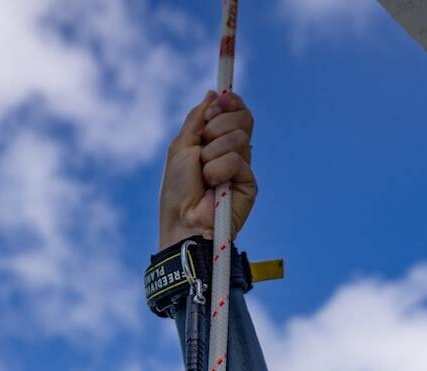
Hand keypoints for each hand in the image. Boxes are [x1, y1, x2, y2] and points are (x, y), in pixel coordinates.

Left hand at [159, 91, 256, 249]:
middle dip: (217, 127)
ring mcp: (243, 168)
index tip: (217, 104)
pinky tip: (213, 186)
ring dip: (213, 153)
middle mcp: (233, 152)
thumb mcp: (182, 145)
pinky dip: (218, 170)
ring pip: (238, 137)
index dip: (231, 102)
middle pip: (243, 118)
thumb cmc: (177, 189)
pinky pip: (237, 159)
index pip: (237, 112)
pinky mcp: (249, 183)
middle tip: (202, 146)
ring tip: (204, 174)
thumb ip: (197, 118)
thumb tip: (213, 93)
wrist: (182, 220)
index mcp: (218, 141)